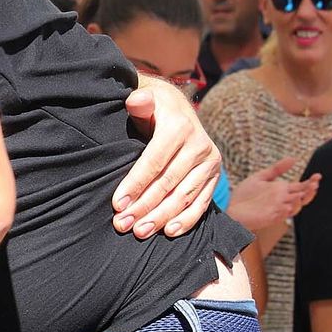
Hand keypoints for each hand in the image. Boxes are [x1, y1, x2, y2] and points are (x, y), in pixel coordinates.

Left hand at [114, 81, 220, 238]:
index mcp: (179, 127)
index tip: (117, 205)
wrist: (179, 108)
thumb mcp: (145, 100)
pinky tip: (169, 232)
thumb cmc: (152, 109)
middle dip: (144, 206)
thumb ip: (139, 102)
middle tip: (123, 224)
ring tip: (140, 232)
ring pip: (184, 196)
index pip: (153, 162)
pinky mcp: (214, 176)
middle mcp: (199, 145)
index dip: (135, 185)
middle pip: (168, 183)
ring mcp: (210, 162)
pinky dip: (187, 219)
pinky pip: (202, 201)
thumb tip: (136, 100)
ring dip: (162, 217)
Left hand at [226, 157, 320, 232]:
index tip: (317, 176)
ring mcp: (277, 210)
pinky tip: (288, 204)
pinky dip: (285, 210)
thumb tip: (294, 159)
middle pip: (302, 198)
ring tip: (302, 193)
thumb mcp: (261, 177)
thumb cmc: (245, 194)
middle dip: (309, 191)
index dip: (310, 183)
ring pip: (295, 208)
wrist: (230, 207)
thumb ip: (277, 169)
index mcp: (283, 191)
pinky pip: (281, 215)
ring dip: (300, 201)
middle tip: (314, 184)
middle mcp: (283, 201)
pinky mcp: (269, 218)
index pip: (301, 187)